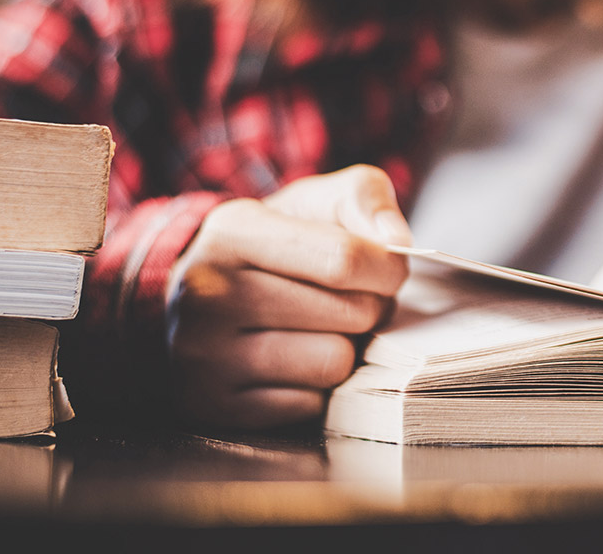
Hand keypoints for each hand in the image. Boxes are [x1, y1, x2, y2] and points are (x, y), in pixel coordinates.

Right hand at [168, 165, 410, 428]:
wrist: (204, 296)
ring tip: (322, 329)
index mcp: (232, 231)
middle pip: (349, 313)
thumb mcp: (315, 200)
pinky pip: (309, 405)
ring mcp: (204, 355)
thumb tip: (398, 243)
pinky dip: (315, 387)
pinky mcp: (214, 405)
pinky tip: (292, 361)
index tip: (387, 271)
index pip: (345, 259)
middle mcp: (206, 293)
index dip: (386, 269)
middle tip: (348, 300)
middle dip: (369, 307)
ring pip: (333, 363)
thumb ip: (364, 197)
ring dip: (345, 348)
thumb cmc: (277, 244)